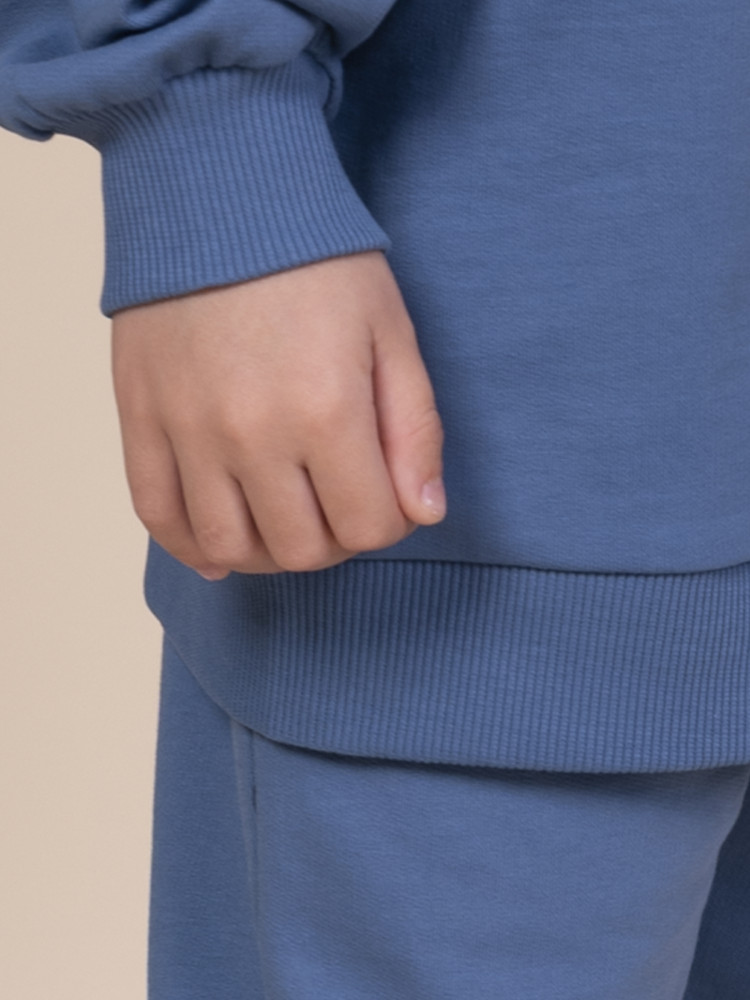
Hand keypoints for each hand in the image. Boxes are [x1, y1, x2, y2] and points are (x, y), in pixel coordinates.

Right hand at [110, 250, 446, 578]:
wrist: (219, 192)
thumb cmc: (317, 260)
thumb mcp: (392, 332)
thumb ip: (415, 430)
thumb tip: (424, 514)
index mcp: (327, 410)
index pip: (369, 527)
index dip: (389, 522)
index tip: (385, 492)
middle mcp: (253, 434)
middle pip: (302, 550)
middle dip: (335, 539)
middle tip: (338, 503)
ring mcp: (188, 431)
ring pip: (230, 545)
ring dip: (269, 551)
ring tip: (285, 520)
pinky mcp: (141, 418)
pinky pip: (157, 515)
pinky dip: (191, 544)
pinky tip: (220, 547)